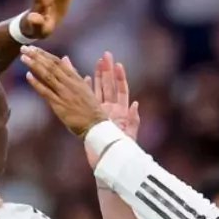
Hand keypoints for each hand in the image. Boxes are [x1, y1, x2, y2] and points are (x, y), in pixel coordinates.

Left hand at [21, 46, 107, 136]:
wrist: (95, 124)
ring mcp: (63, 93)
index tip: (34, 48)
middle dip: (37, 56)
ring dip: (35, 65)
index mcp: (76, 78)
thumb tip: (65, 58)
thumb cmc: (90, 107)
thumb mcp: (83, 85)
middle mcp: (69, 83)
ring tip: (23, 57)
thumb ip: (73, 71)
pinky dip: (37, 83)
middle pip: (50, 66)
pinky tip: (28, 75)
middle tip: (24, 48)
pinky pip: (46, 92)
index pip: (58, 62)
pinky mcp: (59, 104)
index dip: (45, 54)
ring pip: (47, 76)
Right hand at [83, 51, 139, 166]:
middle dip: (107, 71)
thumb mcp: (130, 136)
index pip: (122, 90)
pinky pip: (88, 101)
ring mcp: (101, 113)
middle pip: (109, 86)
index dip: (120, 77)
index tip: (118, 64)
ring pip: (98, 91)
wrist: (108, 162)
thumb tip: (135, 105)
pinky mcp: (91, 118)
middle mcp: (111, 110)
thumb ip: (133, 121)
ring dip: (96, 77)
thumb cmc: (121, 151)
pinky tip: (82, 79)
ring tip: (95, 62)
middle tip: (105, 55)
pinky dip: (86, 90)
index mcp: (121, 112)